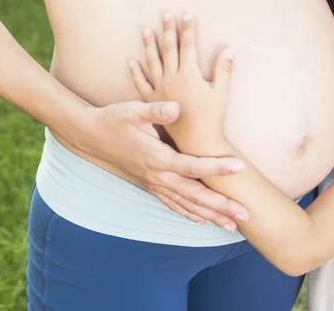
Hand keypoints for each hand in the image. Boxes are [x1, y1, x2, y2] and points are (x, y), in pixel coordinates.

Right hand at [56, 96, 247, 231]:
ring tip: (231, 227)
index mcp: (156, 157)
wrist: (88, 137)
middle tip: (245, 215)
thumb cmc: (112, 120)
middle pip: (194, 196)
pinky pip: (171, 204)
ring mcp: (152, 184)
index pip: (192, 166)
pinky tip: (201, 221)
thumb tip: (176, 108)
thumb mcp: (132, 111)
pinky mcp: (148, 186)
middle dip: (221, 206)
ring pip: (185, 205)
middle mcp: (156, 176)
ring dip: (209, 216)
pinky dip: (188, 213)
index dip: (217, 167)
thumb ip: (155, 111)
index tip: (239, 167)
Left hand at [129, 13, 234, 153]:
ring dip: (149, 45)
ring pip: (152, 63)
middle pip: (169, 50)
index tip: (187, 15)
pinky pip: (141, 84)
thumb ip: (224, 70)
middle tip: (165, 14)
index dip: (188, 30)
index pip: (188, 46)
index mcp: (189, 76)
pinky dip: (136, 72)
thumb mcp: (221, 93)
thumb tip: (228, 49)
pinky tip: (132, 61)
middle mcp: (171, 80)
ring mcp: (160, 90)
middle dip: (168, 30)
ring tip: (146, 30)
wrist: (197, 142)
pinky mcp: (152, 102)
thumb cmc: (212, 118)